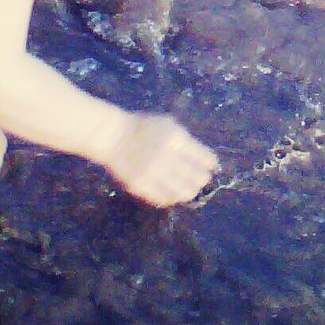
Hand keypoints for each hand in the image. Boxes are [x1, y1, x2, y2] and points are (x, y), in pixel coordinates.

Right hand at [103, 113, 219, 206]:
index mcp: (176, 139)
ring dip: (190, 191)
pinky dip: (171, 197)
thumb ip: (186, 140)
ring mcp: (153, 173)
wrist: (113, 137)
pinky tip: (172, 194)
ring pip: (183, 192)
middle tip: (201, 179)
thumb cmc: (143, 128)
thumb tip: (206, 160)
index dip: (210, 164)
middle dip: (202, 179)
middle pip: (197, 178)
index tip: (211, 167)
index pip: (204, 158)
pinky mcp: (141, 186)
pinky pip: (163, 199)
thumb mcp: (168, 125)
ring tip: (189, 189)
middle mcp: (167, 157)